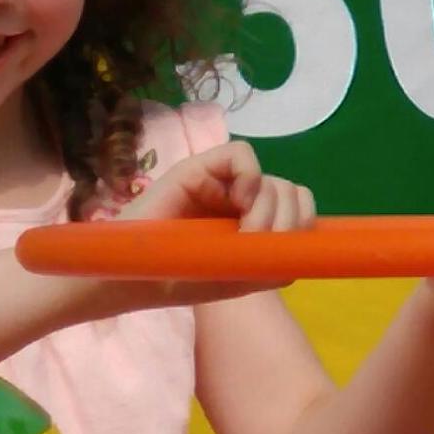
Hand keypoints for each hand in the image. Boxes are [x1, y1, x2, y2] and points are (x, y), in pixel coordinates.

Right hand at [113, 141, 317, 306]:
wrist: (130, 279)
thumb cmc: (179, 279)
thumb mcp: (238, 278)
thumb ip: (273, 261)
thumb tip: (303, 238)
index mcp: (254, 221)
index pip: (301, 206)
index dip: (302, 224)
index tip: (280, 250)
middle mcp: (242, 199)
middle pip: (293, 192)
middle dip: (286, 222)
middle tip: (256, 244)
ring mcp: (222, 182)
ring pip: (274, 179)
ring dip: (267, 211)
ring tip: (241, 235)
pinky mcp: (199, 168)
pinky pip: (241, 154)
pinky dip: (250, 178)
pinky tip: (236, 202)